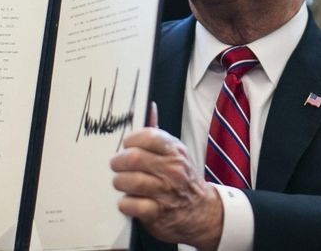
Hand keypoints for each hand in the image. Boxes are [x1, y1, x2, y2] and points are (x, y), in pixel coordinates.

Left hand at [110, 127, 222, 249]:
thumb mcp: (176, 154)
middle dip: (119, 162)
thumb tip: (149, 107)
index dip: (131, 140)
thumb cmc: (183, 179)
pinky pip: (132, 204)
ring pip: (131, 181)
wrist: (203, 213)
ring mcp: (166, 192)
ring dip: (119, 182)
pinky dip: (125, 203)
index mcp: (174, 151)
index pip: (148, 136)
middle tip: (117, 166)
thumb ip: (158, 134)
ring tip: (121, 183)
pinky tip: (128, 202)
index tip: (126, 146)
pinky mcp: (158, 213)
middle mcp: (172, 170)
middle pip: (135, 158)